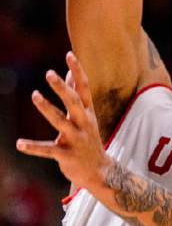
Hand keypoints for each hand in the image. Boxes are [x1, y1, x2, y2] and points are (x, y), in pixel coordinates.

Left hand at [16, 52, 111, 193]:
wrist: (98, 171)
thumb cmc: (88, 138)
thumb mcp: (86, 115)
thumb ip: (77, 95)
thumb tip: (69, 73)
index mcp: (88, 111)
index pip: (84, 87)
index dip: (78, 70)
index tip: (69, 55)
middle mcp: (84, 123)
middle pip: (73, 101)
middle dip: (62, 87)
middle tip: (49, 73)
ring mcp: (76, 139)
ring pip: (60, 121)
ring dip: (47, 108)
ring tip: (34, 95)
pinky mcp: (66, 155)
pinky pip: (48, 150)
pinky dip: (33, 147)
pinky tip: (19, 144)